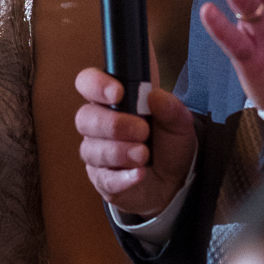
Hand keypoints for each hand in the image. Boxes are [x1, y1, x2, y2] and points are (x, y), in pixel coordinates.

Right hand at [74, 69, 196, 218]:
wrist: (175, 181)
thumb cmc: (168, 144)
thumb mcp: (179, 122)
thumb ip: (170, 107)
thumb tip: (155, 96)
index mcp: (112, 101)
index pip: (88, 83)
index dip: (96, 85)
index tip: (118, 93)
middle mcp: (98, 125)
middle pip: (84, 118)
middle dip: (114, 124)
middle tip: (143, 130)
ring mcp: (97, 154)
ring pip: (92, 150)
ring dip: (120, 152)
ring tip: (145, 154)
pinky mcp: (103, 180)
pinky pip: (104, 179)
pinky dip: (123, 176)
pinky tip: (140, 174)